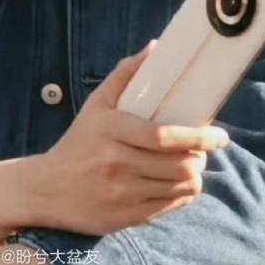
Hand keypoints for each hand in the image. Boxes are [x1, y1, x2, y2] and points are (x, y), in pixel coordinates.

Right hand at [32, 41, 228, 234]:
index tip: (219, 136)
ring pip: (181, 187)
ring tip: (187, 167)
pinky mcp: (126, 216)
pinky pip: (170, 205)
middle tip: (198, 151)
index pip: (164, 136)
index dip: (199, 137)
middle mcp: (117, 163)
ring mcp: (122, 193)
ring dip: (193, 176)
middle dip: (200, 158)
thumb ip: (124, 75)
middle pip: (181, 165)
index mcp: (111, 130)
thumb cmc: (77, 143)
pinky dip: (181, 194)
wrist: (45, 189)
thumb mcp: (95, 105)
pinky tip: (174, 185)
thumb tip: (155, 48)